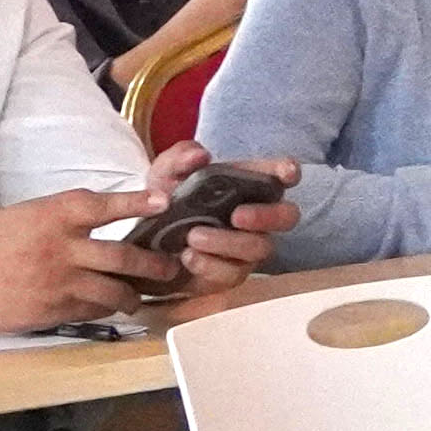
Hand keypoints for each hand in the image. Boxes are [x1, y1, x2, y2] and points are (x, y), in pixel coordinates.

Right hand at [0, 186, 193, 339]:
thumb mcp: (27, 215)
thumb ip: (65, 217)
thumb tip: (102, 216)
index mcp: (53, 215)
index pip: (104, 205)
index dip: (136, 202)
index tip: (163, 202)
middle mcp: (62, 247)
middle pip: (122, 255)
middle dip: (153, 264)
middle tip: (171, 266)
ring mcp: (60, 282)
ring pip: (114, 290)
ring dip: (134, 294)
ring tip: (143, 295)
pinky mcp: (54, 310)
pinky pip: (93, 310)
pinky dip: (106, 308)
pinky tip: (111, 307)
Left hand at [122, 151, 288, 308]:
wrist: (142, 243)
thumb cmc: (166, 201)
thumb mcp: (165, 175)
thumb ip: (179, 159)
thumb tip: (200, 155)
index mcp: (248, 185)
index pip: (279, 175)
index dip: (288, 172)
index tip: (286, 173)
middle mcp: (257, 216)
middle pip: (287, 216)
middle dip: (267, 215)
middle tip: (236, 215)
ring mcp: (248, 248)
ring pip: (259, 247)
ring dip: (228, 242)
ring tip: (193, 236)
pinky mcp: (231, 274)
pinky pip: (233, 274)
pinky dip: (210, 264)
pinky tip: (188, 256)